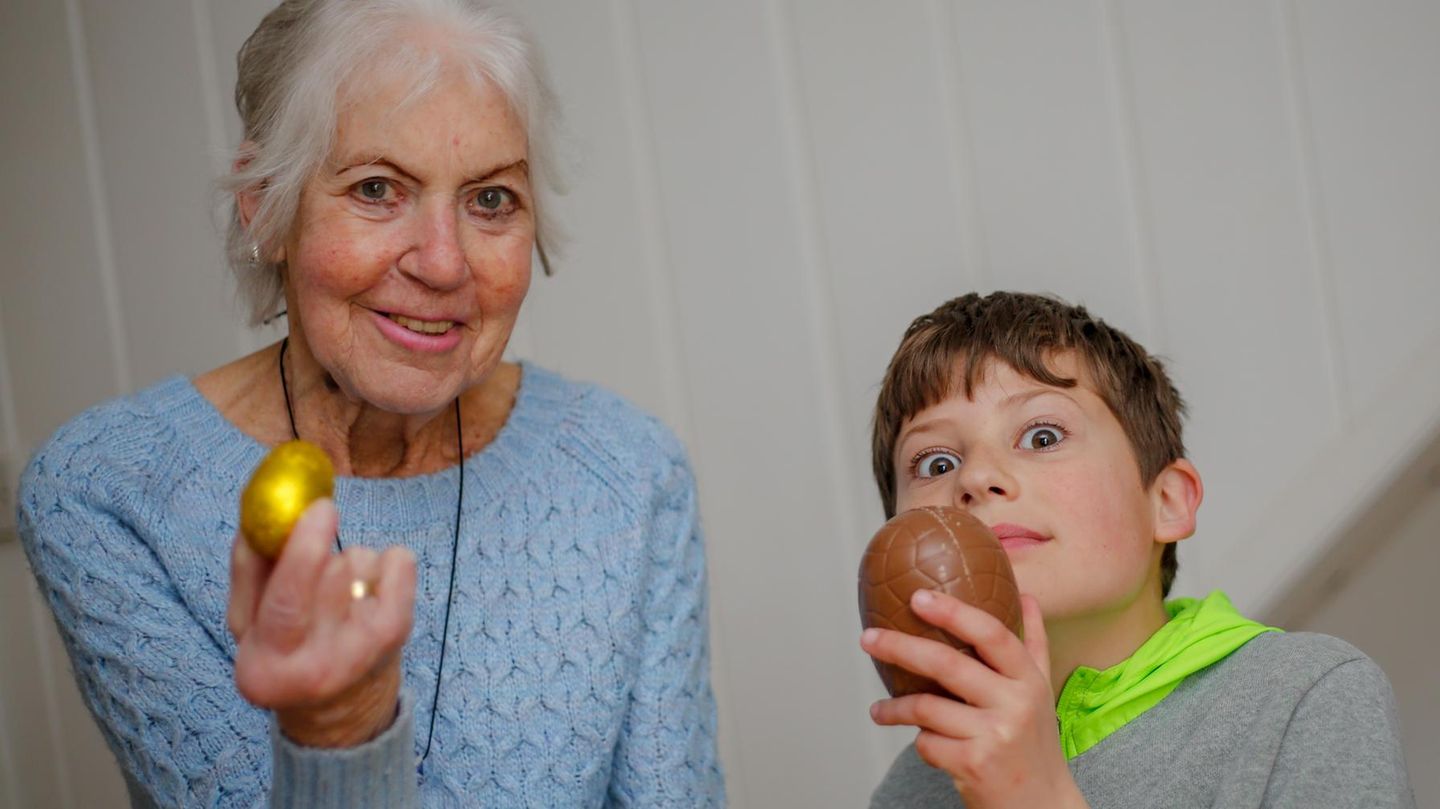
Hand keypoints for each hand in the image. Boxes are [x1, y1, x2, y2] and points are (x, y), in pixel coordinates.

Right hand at [228, 498, 416, 747]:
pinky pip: (397, 566)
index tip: (318, 508)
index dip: (303, 552)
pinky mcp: (396, 636)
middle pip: (329, 582)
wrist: (341, 705)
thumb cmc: (286, 645)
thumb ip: (249, 568)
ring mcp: (363, 653)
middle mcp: (316, 668)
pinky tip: (373, 584)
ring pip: (358, 567)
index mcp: (264, 667)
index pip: (285, 605)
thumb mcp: (250, 622)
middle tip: (323, 510)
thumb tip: (258, 510)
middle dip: (324, 541)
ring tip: (338, 588)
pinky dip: (387, 560)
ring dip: (347, 559)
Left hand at [861, 591, 1087, 808]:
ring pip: (926, 707)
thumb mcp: (1041, 691)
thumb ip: (1032, 643)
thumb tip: (1025, 596)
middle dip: (899, 647)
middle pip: (947, 664)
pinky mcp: (974, 765)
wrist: (1042, 805)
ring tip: (879, 710)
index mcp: (1029, 679)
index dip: (954, 612)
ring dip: (894, 708)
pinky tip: (924, 743)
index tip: (918, 597)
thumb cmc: (1034, 744)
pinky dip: (921, 742)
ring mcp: (995, 736)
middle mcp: (1016, 704)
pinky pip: (927, 743)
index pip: (991, 634)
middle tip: (868, 638)